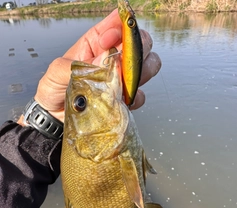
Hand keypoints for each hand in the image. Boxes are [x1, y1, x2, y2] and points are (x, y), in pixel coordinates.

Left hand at [19, 9, 160, 123]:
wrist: (56, 118)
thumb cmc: (53, 91)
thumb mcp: (56, 72)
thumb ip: (76, 65)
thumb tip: (103, 60)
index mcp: (95, 45)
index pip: (116, 26)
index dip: (119, 27)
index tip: (109, 40)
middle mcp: (112, 59)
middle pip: (140, 42)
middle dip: (138, 49)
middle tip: (122, 63)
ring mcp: (121, 79)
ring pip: (147, 65)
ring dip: (139, 73)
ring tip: (121, 84)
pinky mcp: (124, 99)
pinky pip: (140, 94)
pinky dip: (135, 97)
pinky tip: (120, 102)